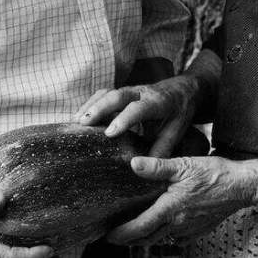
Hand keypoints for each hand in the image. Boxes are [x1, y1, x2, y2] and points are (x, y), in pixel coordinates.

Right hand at [76, 74, 200, 156]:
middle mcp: (142, 92)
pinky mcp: (122, 92)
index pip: (139, 108)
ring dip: (91, 105)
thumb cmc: (180, 111)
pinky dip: (91, 103)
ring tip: (75, 122)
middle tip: (83, 123)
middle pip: (118, 95)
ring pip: (107, 92)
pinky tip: (79, 118)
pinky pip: (104, 94)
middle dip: (100, 108)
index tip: (109, 133)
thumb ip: (163, 147)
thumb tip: (148, 168)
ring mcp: (130, 90)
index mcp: (158, 102)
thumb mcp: (177, 130)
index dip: (124, 119)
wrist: (183, 89)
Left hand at [106, 156, 257, 245]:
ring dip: (146, 237)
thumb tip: (133, 164)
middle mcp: (179, 223)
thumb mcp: (184, 164)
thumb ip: (158, 166)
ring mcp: (189, 229)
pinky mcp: (198, 230)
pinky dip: (164, 234)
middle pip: (148, 238)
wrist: (241, 186)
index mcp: (172, 208)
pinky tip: (162, 225)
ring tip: (135, 231)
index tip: (110, 235)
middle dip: (130, 240)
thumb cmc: (215, 173)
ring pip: (161, 238)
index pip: (141, 227)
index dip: (123, 234)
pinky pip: (176, 238)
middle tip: (116, 236)